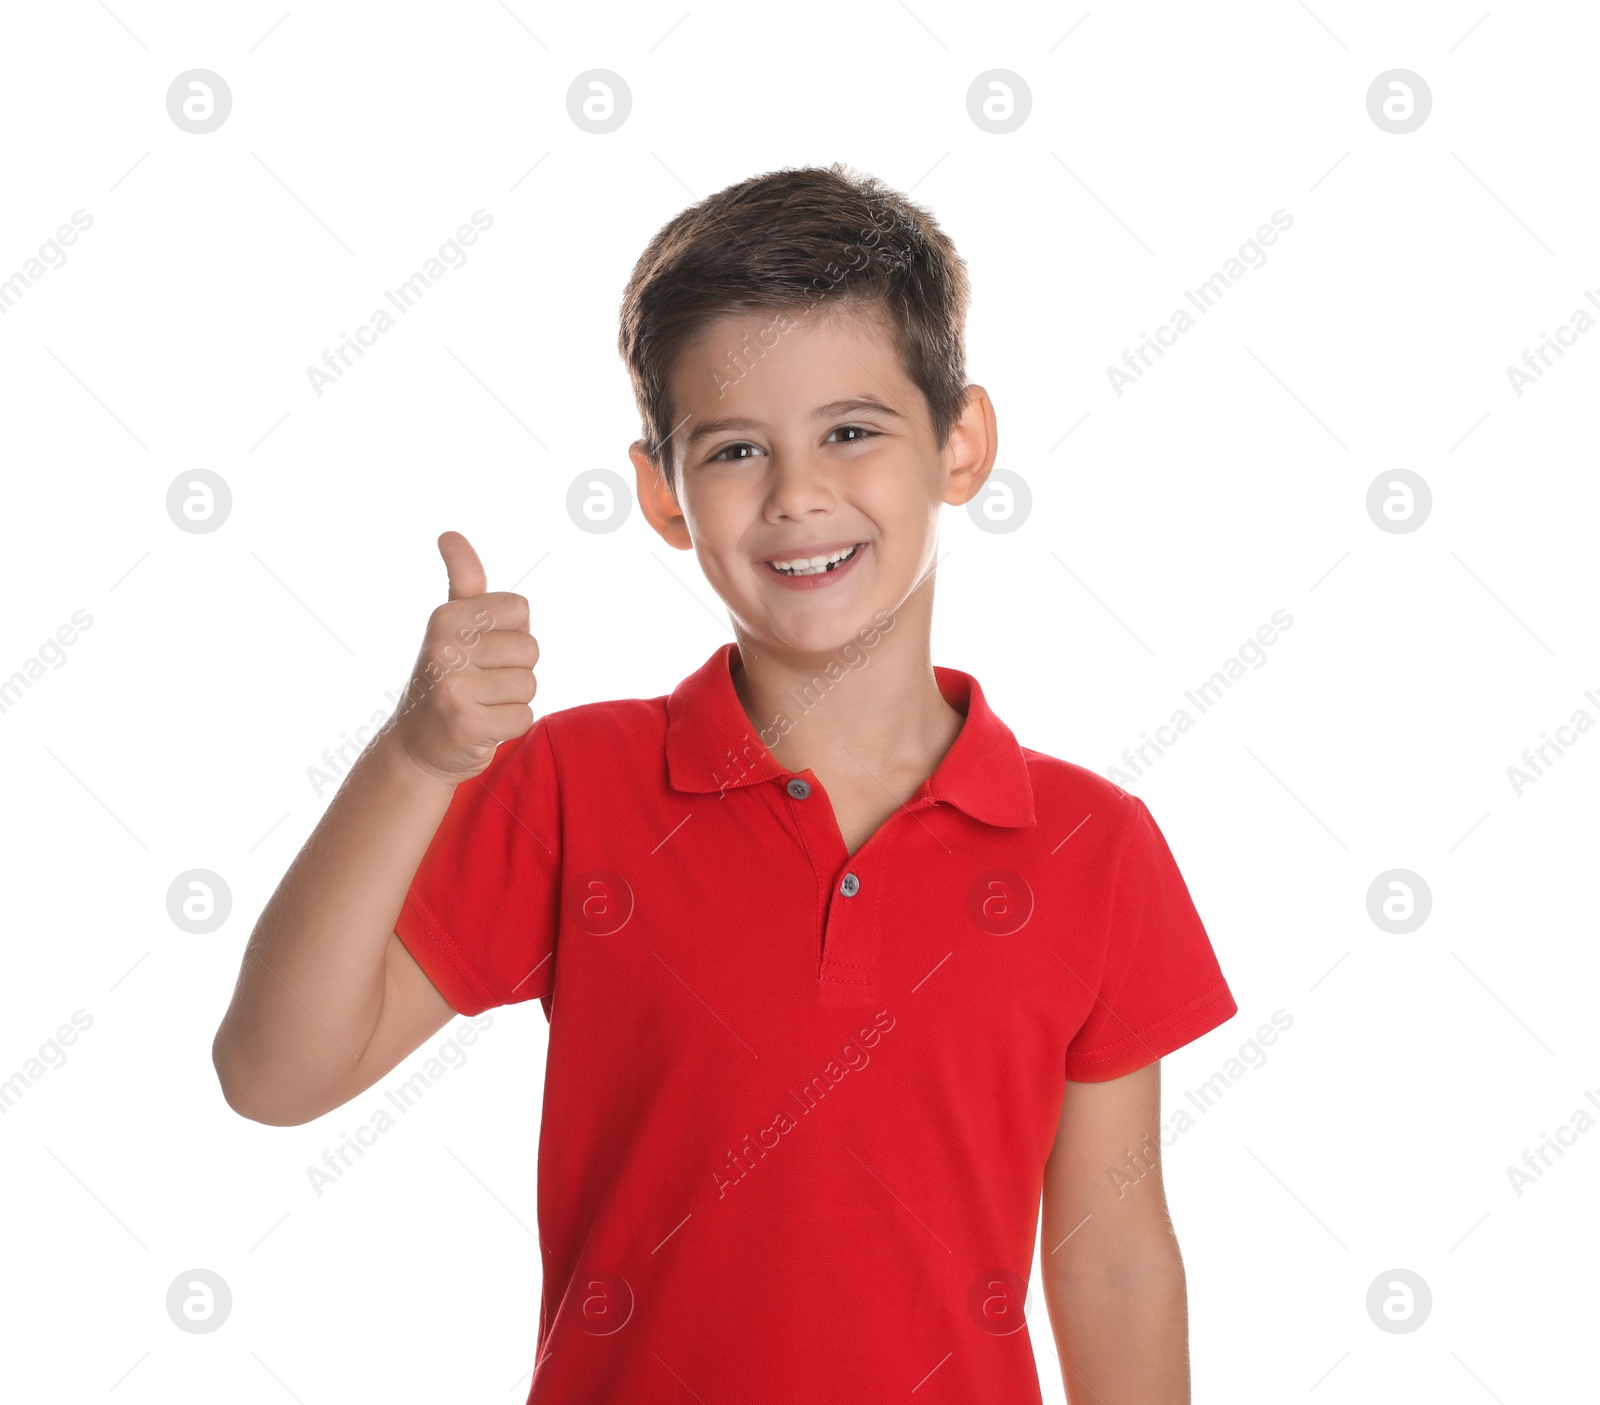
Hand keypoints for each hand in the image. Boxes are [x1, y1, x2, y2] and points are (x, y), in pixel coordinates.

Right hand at [389, 531, 538, 784]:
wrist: (417, 746)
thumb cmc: (445, 677)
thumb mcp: (450, 625)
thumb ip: (463, 580)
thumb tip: (449, 534)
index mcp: (446, 617)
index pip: (521, 610)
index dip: (511, 633)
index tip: (482, 650)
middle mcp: (445, 648)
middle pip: (530, 649)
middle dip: (514, 670)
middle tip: (480, 683)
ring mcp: (454, 687)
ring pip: (530, 685)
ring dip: (511, 700)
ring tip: (480, 704)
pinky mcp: (467, 724)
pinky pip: (524, 718)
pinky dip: (508, 727)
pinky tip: (480, 726)